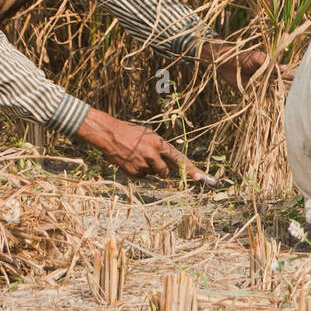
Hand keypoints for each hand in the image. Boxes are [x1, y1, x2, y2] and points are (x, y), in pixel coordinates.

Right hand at [76, 108, 205, 181]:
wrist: (109, 135)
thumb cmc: (130, 132)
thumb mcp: (149, 135)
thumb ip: (160, 148)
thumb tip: (171, 161)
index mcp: (159, 144)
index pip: (179, 158)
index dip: (191, 169)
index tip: (200, 177)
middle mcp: (152, 156)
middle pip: (165, 172)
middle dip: (162, 170)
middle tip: (153, 161)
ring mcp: (142, 166)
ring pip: (153, 174)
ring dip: (149, 169)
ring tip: (138, 157)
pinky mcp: (133, 173)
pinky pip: (142, 176)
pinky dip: (138, 171)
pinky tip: (131, 161)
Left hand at [199, 40, 291, 92]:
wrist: (226, 64)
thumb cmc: (242, 57)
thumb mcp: (257, 57)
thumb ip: (270, 63)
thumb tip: (285, 67)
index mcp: (273, 66)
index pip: (287, 72)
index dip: (294, 76)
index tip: (301, 79)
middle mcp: (271, 76)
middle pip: (284, 83)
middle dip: (290, 87)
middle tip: (296, 90)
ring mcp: (264, 85)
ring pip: (277, 91)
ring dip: (283, 94)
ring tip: (288, 96)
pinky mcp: (256, 92)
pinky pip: (266, 96)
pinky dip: (273, 99)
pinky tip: (278, 100)